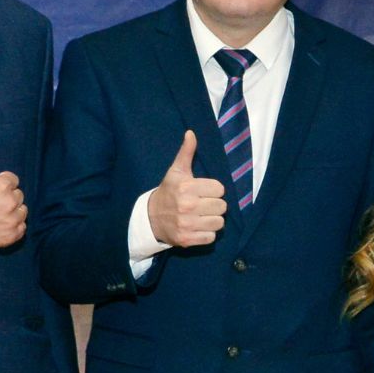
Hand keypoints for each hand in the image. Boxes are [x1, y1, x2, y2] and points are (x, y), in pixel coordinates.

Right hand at [0, 123, 27, 254]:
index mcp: (1, 185)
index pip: (12, 180)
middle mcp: (9, 203)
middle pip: (18, 196)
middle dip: (5, 197)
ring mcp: (10, 221)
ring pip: (21, 212)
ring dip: (11, 212)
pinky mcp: (9, 237)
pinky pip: (21, 229)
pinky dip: (12, 227)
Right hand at [145, 130, 226, 249]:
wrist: (150, 218)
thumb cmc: (168, 191)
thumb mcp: (176, 171)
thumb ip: (186, 152)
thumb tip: (191, 133)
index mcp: (187, 187)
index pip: (220, 189)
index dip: (214, 190)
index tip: (204, 191)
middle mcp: (187, 206)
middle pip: (222, 206)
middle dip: (215, 205)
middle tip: (204, 205)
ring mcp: (187, 224)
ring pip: (219, 223)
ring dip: (213, 220)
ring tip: (202, 216)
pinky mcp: (187, 239)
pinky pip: (211, 237)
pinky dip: (207, 234)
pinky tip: (198, 227)